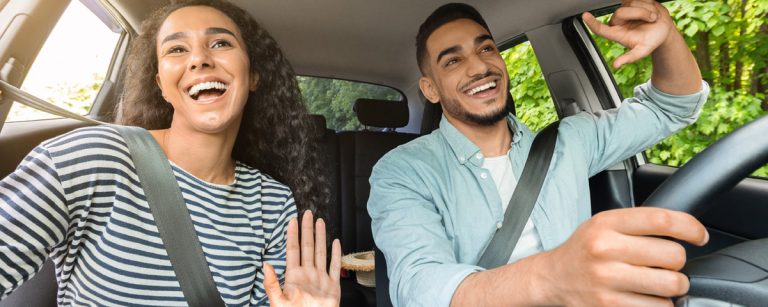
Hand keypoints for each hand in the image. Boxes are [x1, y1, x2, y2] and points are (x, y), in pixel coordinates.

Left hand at [264, 210, 341, 306]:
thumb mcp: (278, 302)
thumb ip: (271, 284)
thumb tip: (265, 265)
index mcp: (294, 277)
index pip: (293, 250)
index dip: (292, 235)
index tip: (292, 220)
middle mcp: (307, 275)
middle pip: (307, 247)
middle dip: (307, 230)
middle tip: (307, 214)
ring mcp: (320, 279)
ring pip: (321, 252)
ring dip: (321, 237)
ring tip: (320, 222)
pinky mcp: (332, 287)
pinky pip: (334, 267)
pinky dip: (336, 254)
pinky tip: (336, 243)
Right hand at [537, 207, 708, 305]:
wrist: (553, 278)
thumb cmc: (584, 250)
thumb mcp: (603, 224)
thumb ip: (637, 223)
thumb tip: (685, 229)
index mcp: (606, 224)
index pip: (661, 220)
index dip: (690, 228)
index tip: (700, 236)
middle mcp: (605, 250)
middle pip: (673, 255)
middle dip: (678, 262)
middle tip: (666, 264)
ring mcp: (607, 280)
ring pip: (672, 285)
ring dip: (673, 286)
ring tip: (658, 282)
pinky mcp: (610, 306)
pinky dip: (660, 304)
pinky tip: (646, 297)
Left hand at [582, 0, 675, 67]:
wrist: (664, 30)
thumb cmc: (651, 41)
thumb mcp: (642, 51)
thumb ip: (630, 58)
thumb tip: (616, 65)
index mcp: (616, 33)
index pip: (600, 29)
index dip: (592, 23)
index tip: (585, 16)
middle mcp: (618, 21)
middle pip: (621, 12)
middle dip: (640, 14)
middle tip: (651, 20)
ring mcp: (625, 9)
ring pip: (631, 3)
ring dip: (647, 10)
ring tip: (652, 18)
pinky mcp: (632, 1)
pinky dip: (649, 4)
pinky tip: (651, 10)